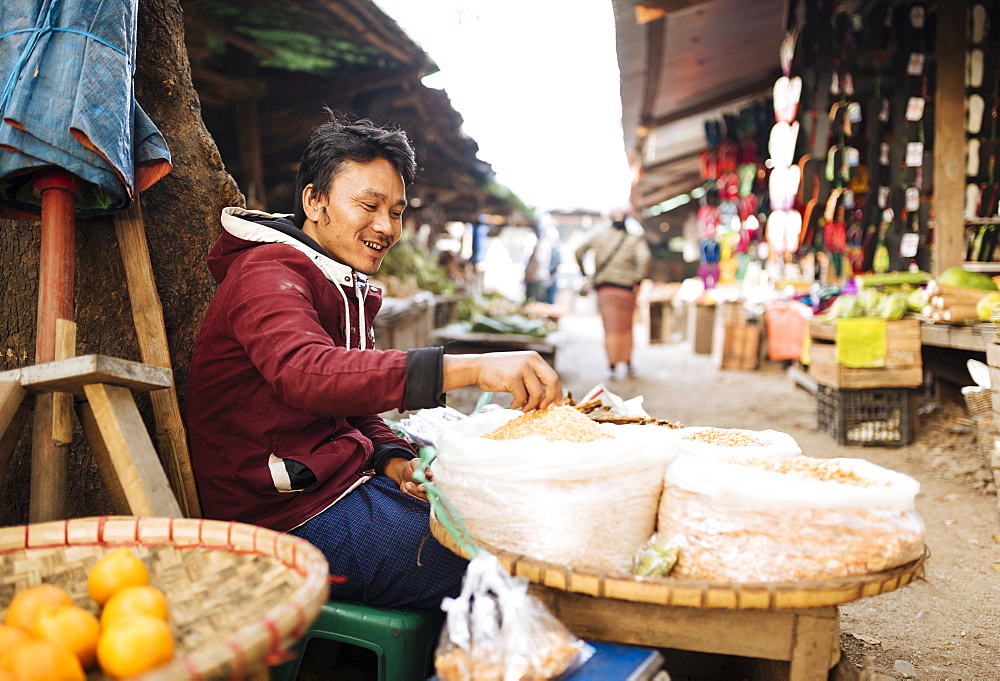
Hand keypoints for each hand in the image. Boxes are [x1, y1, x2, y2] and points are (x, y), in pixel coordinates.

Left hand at [384, 457, 430, 501]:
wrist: (404, 473)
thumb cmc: (412, 466)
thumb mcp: (415, 464)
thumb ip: (419, 469)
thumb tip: (423, 477)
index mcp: (434, 477)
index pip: (437, 485)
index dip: (430, 487)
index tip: (420, 487)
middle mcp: (432, 487)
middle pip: (431, 495)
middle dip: (420, 492)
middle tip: (411, 485)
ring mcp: (427, 493)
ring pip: (424, 500)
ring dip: (414, 493)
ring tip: (407, 484)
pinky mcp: (420, 498)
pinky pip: (417, 501)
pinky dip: (410, 495)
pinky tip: (406, 487)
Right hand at [442, 351, 561, 410]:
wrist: (477, 367)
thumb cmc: (498, 372)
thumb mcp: (519, 367)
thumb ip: (533, 377)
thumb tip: (548, 397)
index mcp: (534, 358)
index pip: (553, 376)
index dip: (557, 392)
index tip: (557, 404)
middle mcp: (530, 360)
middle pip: (552, 382)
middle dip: (550, 398)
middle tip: (543, 408)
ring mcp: (522, 368)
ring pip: (537, 393)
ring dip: (531, 405)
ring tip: (523, 408)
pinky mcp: (512, 378)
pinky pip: (522, 398)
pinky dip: (518, 405)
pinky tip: (512, 405)